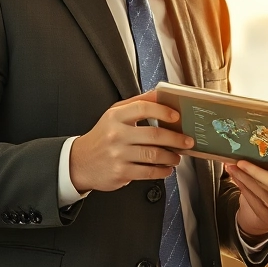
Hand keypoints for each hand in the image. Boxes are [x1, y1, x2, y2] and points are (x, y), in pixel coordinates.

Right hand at [70, 89, 193, 192]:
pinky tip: (166, 168)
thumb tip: (161, 93)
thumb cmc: (102, 136)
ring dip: (171, 156)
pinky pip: (149, 172)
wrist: (80, 162)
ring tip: (177, 156)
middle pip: (154, 135)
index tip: (177, 117)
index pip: (143, 108)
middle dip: (176, 139)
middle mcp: (117, 135)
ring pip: (154, 156)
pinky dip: (162, 171)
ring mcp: (118, 155)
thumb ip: (137, 103)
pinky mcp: (121, 172)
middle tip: (187, 141)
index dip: (163, 111)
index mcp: (116, 117)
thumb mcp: (114, 115)